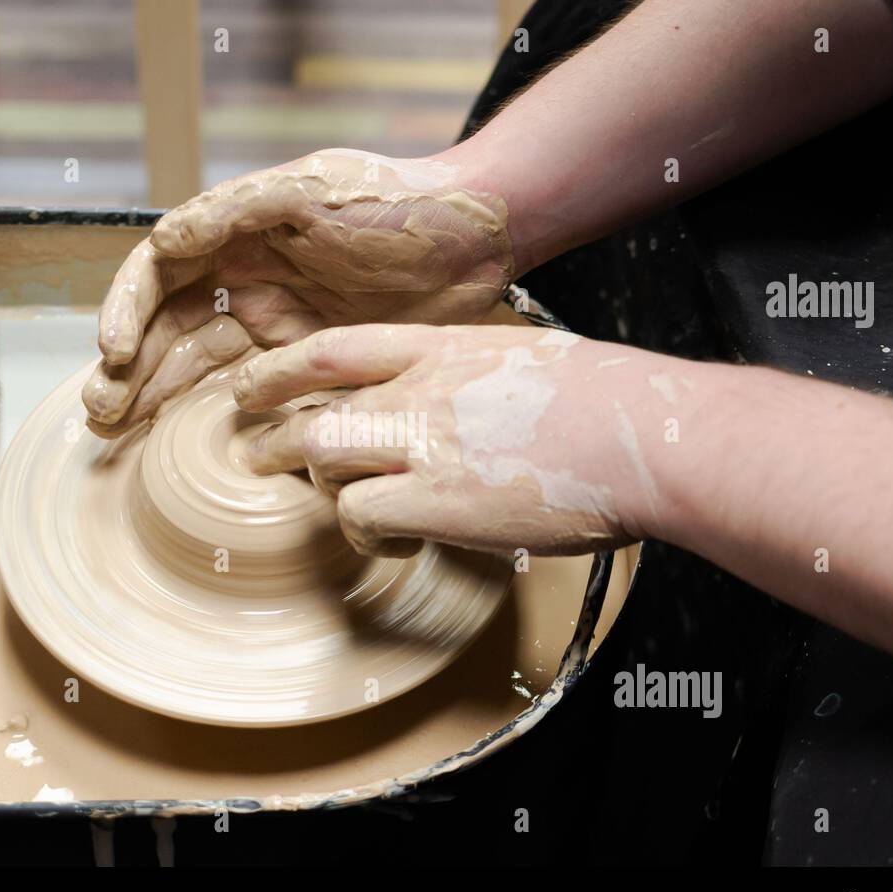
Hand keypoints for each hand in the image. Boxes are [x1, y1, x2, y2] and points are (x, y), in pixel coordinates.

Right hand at [82, 149, 514, 436]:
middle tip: (100, 419)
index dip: (127, 310)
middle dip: (129, 369)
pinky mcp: (309, 357)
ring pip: (199, 361)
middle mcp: (246, 275)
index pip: (160, 272)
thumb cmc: (398, 201)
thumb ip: (237, 211)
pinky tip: (185, 441)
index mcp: (238, 231)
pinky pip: (249, 388)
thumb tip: (163, 243)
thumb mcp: (316, 192)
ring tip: (115, 434)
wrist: (476, 237)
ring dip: (156, 395)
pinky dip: (213, 413)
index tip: (113, 353)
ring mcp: (276, 318)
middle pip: (168, 326)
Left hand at [232, 323, 677, 557]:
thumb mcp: (519, 360)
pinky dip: (365, 535)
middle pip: (311, 410)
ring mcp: (421, 442)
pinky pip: (358, 516)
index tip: (251, 388)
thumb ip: (466, 377)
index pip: (332, 350)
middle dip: (275, 439)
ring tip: (338, 506)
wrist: (640, 436)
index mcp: (440, 348)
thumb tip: (450, 408)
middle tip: (258, 457)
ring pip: (322, 457)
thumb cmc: (601, 401)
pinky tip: (396, 542)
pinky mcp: (433, 500)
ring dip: (321, 485)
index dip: (279, 370)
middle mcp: (418, 389)